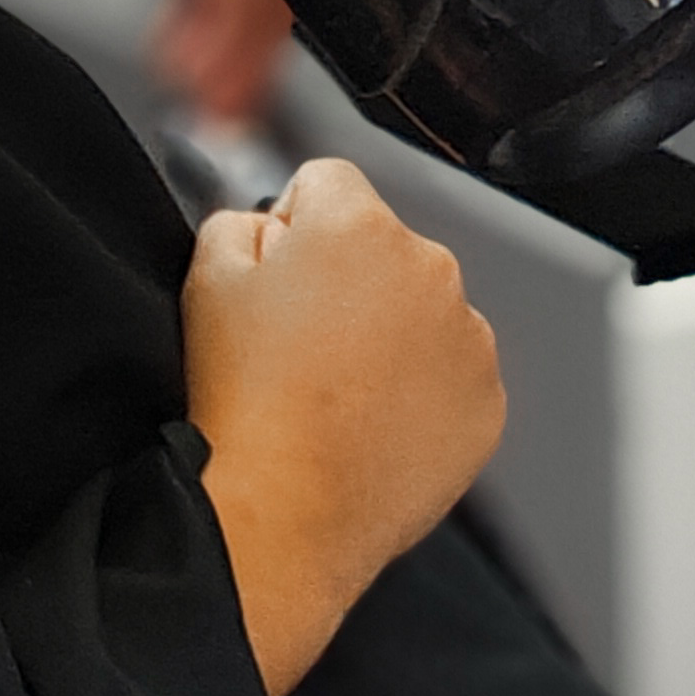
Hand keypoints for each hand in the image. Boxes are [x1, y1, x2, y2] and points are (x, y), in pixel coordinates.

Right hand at [183, 159, 503, 695]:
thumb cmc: (246, 397)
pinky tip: (376, 423)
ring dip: (391, 331)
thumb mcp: (208, 273)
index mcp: (359, 223)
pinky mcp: (486, 403)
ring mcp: (467, 338)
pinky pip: (453, 371)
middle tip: (305, 343)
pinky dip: (423, 389)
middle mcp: (429, 266)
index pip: (327, 183)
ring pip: (422, 308)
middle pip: (381, 245)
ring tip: (340, 392)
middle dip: (348, 278)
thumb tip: (273, 226)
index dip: (293, 228)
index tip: (279, 279)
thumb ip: (240, 217)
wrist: (285, 512)